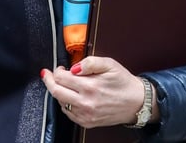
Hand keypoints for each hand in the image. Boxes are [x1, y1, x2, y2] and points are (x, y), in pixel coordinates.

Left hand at [39, 56, 153, 128]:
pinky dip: (65, 103)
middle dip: (49, 81)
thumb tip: (74, 67)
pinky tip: (72, 96)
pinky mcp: (87, 122)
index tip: (60, 67)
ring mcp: (85, 115)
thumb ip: (90, 62)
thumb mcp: (110, 64)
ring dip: (58, 92)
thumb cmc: (124, 83)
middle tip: (48, 74)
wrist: (137, 102)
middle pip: (56, 92)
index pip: (61, 78)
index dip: (57, 70)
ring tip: (65, 84)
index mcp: (90, 86)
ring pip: (60, 103)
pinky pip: (68, 113)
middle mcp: (86, 103)